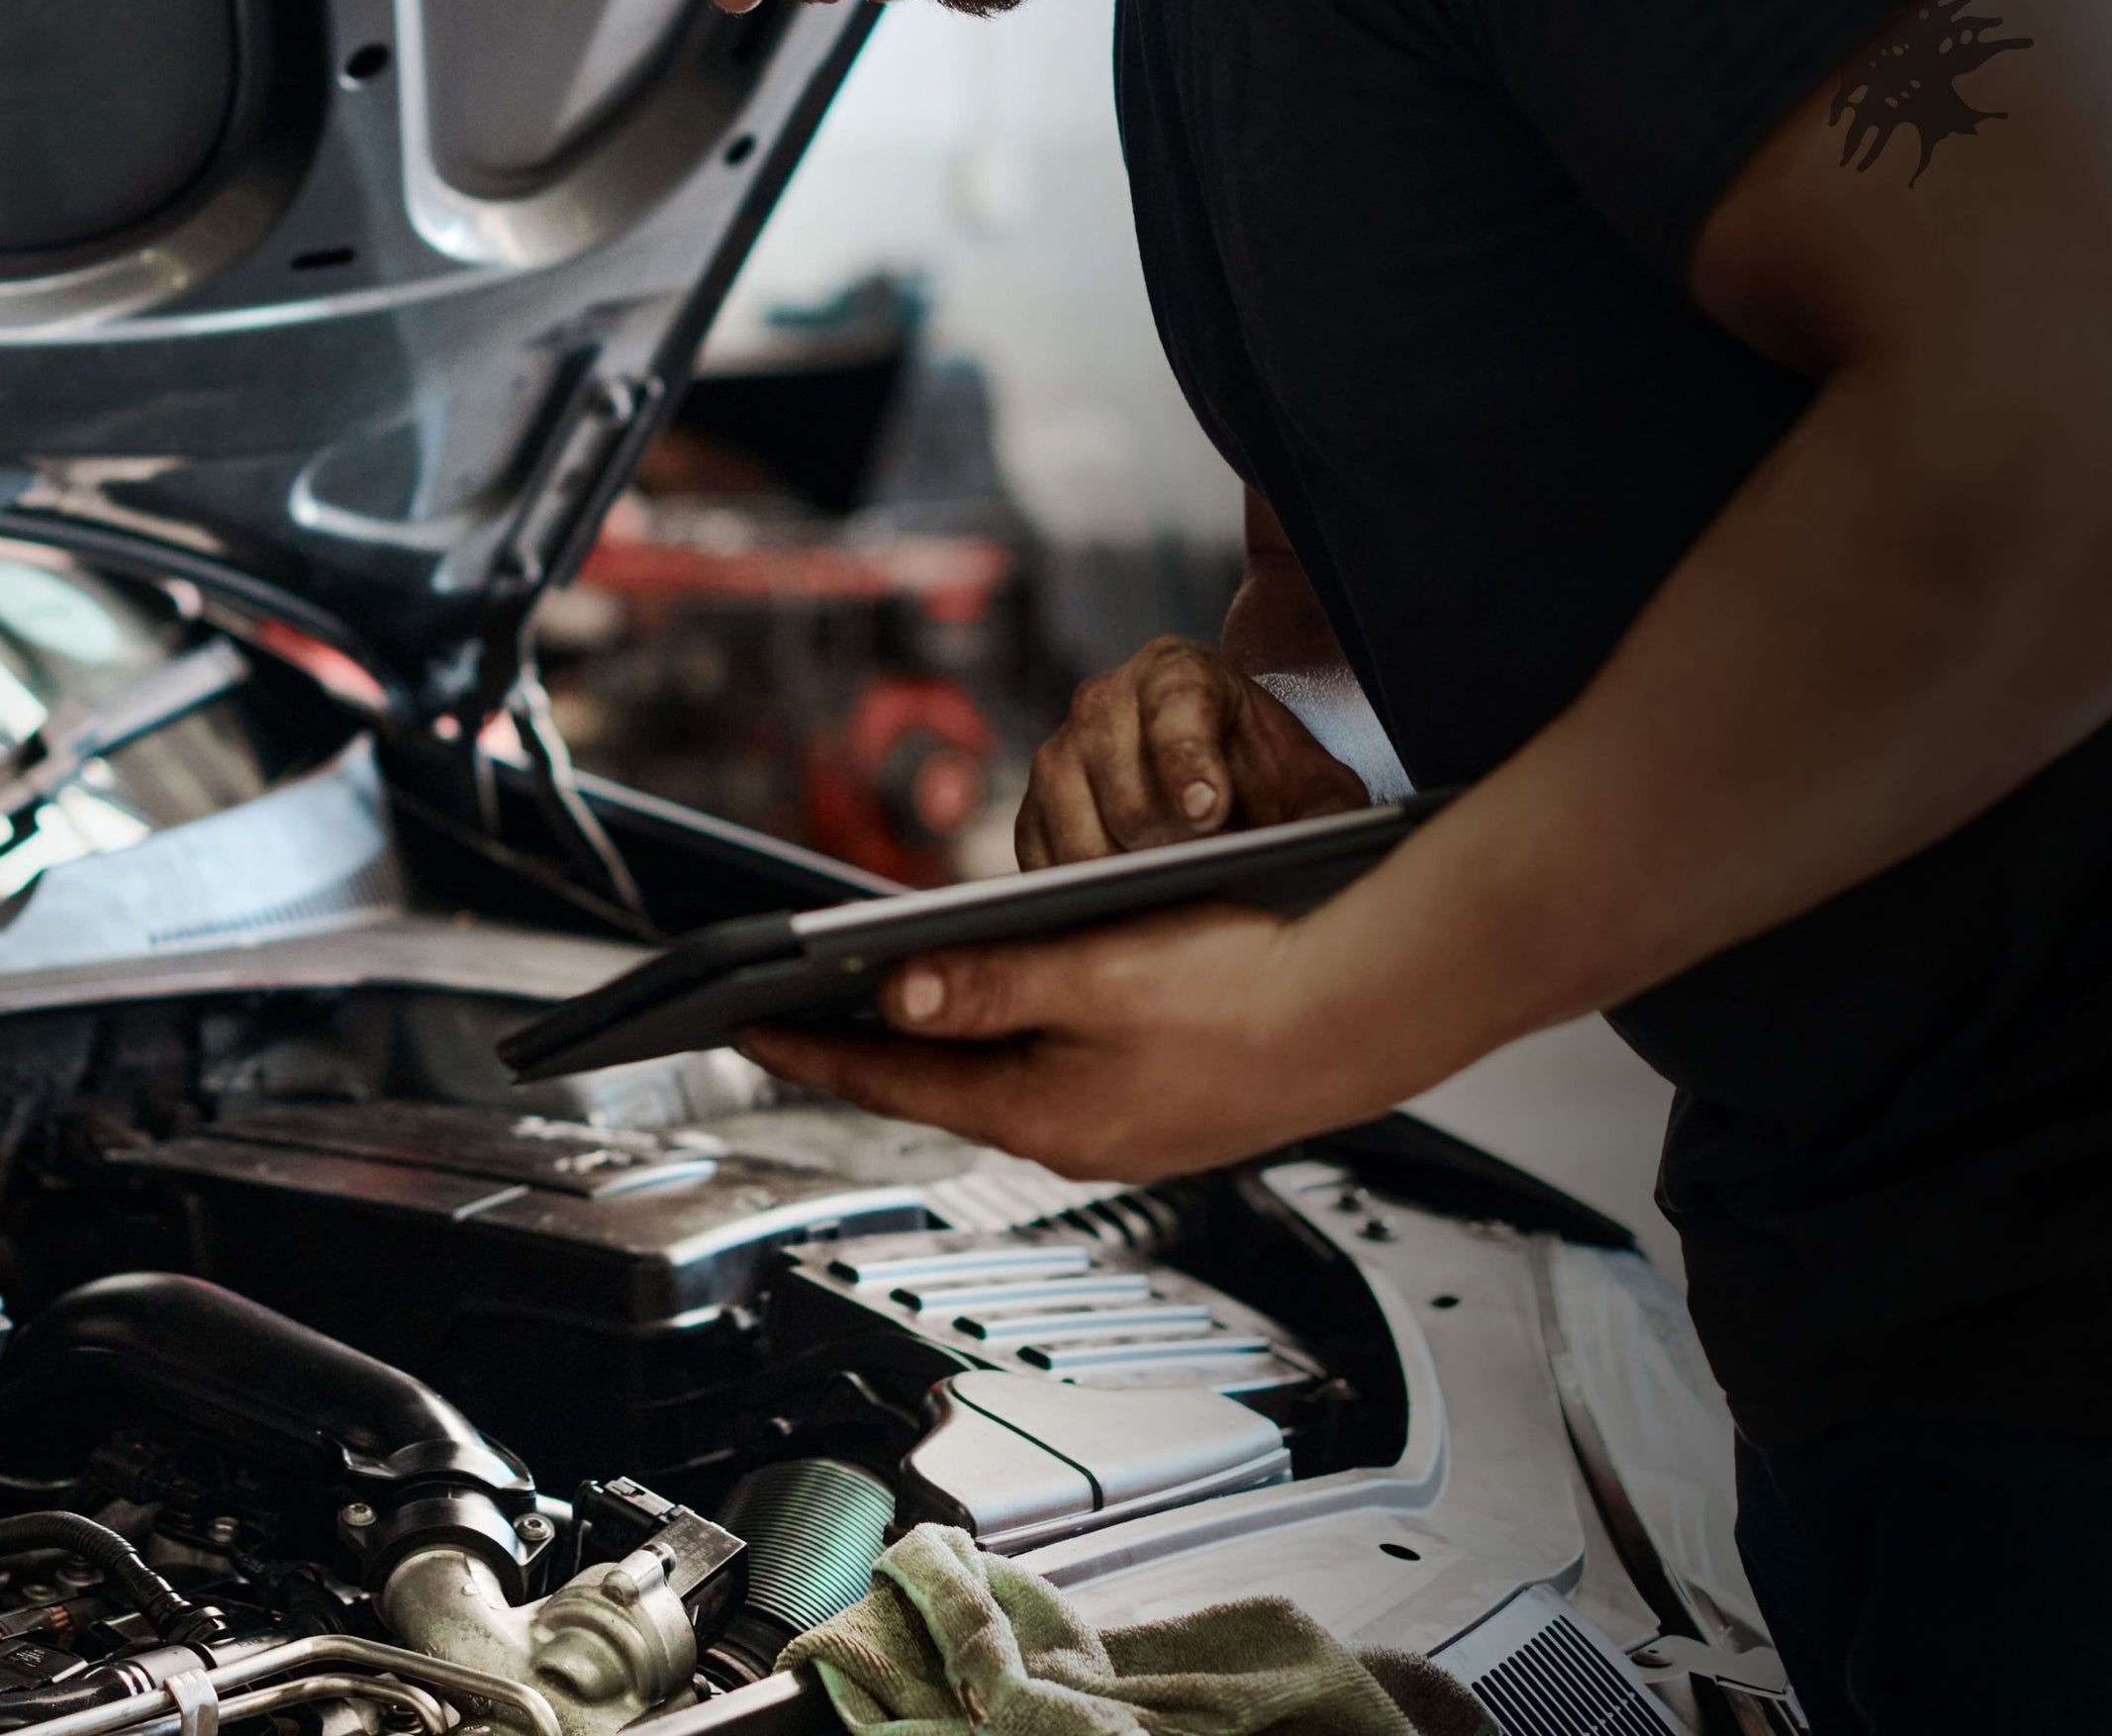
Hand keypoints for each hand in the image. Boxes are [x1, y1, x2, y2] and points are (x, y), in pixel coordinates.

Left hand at [734, 901, 1429, 1180]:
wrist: (1370, 1013)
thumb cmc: (1245, 986)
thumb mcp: (1093, 971)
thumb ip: (988, 985)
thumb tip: (892, 995)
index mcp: (1040, 1113)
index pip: (890, 1080)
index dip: (807, 1047)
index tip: (742, 1023)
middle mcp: (1071, 1139)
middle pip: (938, 1087)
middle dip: (864, 1048)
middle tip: (790, 1014)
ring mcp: (1119, 1133)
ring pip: (1001, 1083)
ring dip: (942, 1043)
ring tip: (880, 1003)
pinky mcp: (1161, 1113)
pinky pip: (1057, 1077)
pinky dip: (1014, 1042)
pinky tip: (1009, 1007)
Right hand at [1017, 636, 1370, 869]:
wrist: (1216, 771)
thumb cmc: (1264, 774)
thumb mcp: (1312, 781)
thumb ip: (1327, 806)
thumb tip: (1325, 843)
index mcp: (1177, 674)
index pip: (1175, 712)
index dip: (1188, 763)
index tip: (1209, 814)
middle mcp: (1103, 702)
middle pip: (1121, 787)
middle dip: (1164, 842)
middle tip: (1201, 876)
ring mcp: (1058, 755)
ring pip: (1074, 830)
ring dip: (1121, 876)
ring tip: (1166, 898)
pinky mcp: (1031, 810)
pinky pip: (1042, 862)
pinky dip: (1078, 894)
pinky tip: (1122, 909)